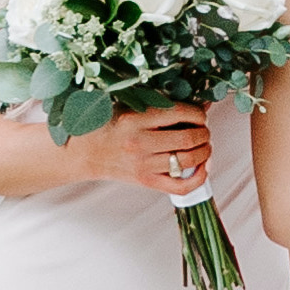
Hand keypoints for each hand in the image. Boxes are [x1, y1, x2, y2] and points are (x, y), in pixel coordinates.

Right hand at [81, 103, 213, 195]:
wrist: (85, 152)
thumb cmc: (107, 124)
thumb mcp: (129, 106)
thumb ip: (161, 103)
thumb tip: (201, 105)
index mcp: (134, 119)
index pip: (180, 113)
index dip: (198, 113)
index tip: (199, 114)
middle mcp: (139, 143)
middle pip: (188, 138)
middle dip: (203, 132)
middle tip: (203, 129)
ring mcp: (143, 165)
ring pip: (188, 160)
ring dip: (204, 151)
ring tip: (203, 145)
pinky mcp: (146, 181)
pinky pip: (181, 186)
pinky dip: (199, 177)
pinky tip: (202, 167)